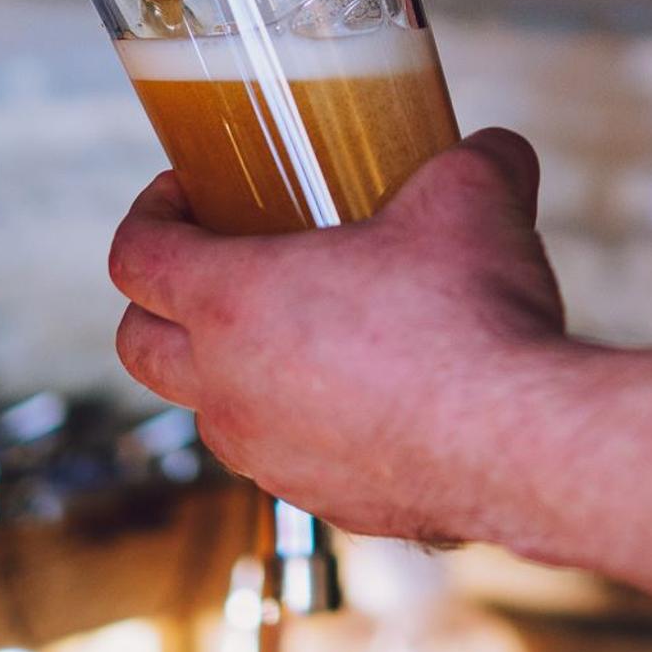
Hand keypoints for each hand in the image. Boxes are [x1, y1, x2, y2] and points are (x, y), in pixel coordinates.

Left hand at [108, 131, 574, 540]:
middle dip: (157, 300)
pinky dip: (294, 423)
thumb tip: (496, 150)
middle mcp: (230, 387)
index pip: (135, 255)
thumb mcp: (471, 193)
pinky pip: (279, 456)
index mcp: (234, 300)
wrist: (517, 443)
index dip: (148, 212)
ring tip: (294, 330)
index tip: (185, 194)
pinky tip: (359, 394)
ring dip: (227, 369)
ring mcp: (269, 455)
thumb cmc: (470, 318)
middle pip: (138, 345)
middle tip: (213, 262)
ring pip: (208, 411)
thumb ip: (472, 157)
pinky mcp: (322, 501)